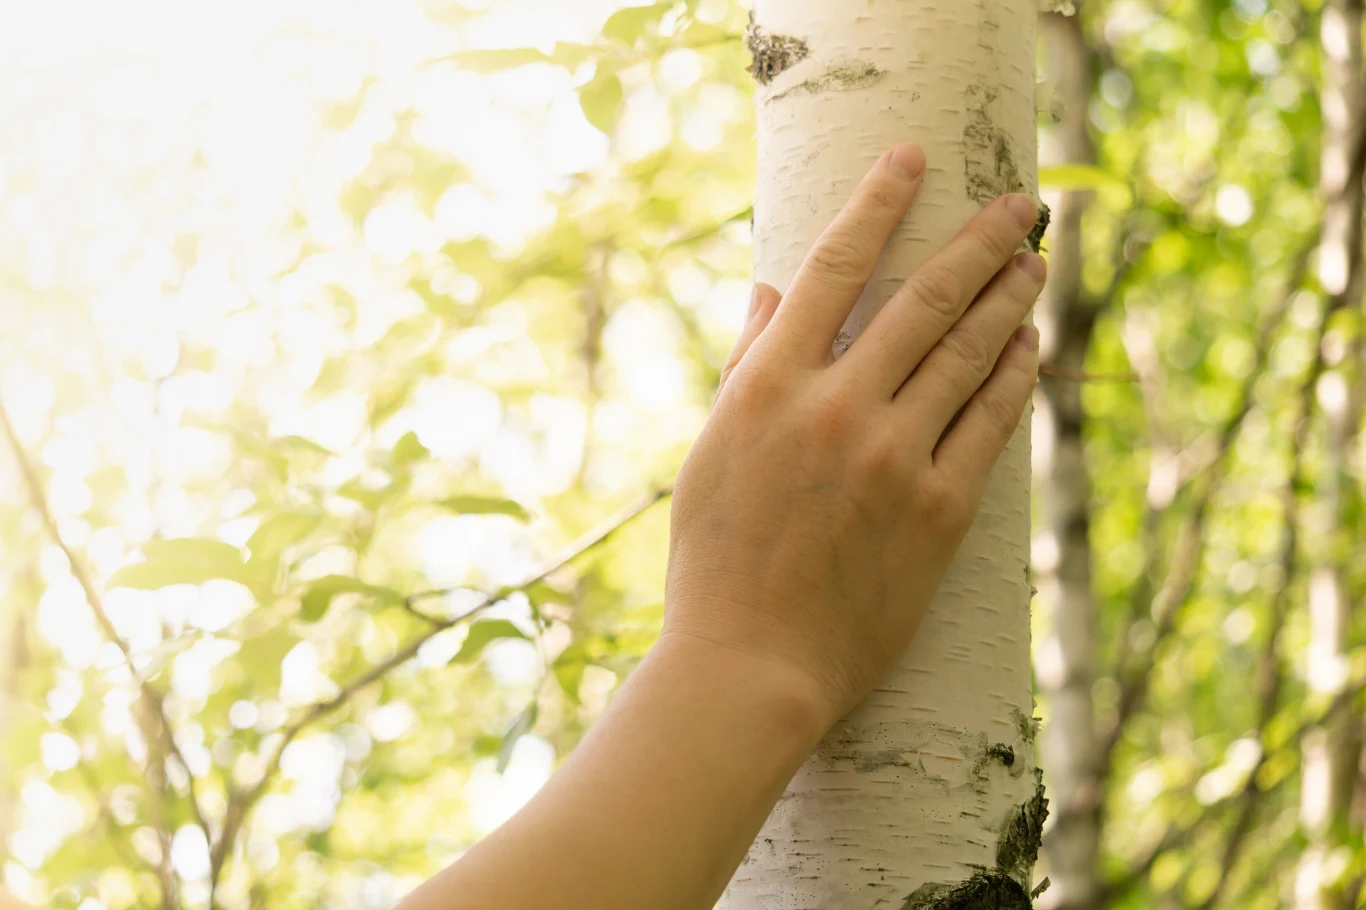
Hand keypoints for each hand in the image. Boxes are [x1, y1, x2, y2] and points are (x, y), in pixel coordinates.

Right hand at [664, 143, 1044, 728]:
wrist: (752, 666)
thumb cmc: (715, 562)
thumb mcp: (712, 453)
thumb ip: (746, 365)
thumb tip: (771, 290)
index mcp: (768, 386)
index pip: (834, 266)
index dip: (878, 201)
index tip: (912, 157)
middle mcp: (836, 407)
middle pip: (925, 298)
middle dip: (980, 240)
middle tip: (1020, 202)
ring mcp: (892, 457)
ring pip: (967, 353)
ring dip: (1009, 298)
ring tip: (1034, 262)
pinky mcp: (938, 510)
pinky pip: (989, 424)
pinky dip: (1013, 377)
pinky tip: (1028, 344)